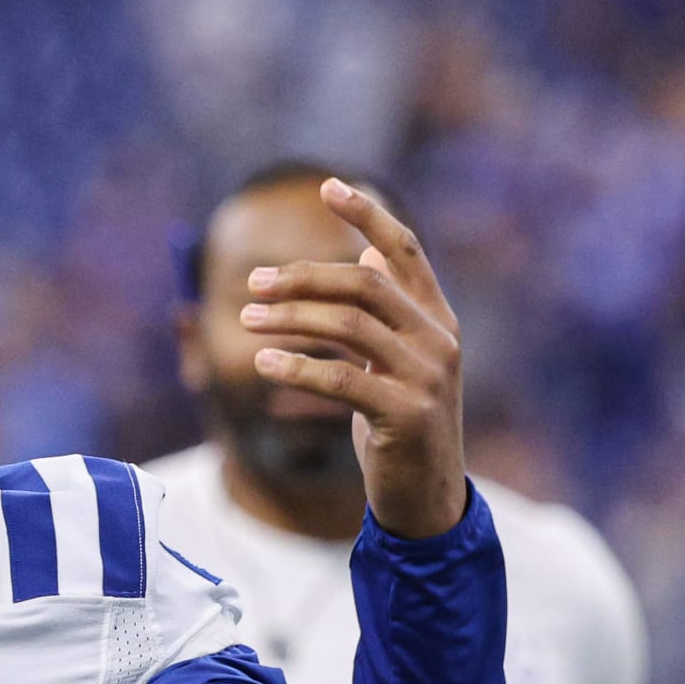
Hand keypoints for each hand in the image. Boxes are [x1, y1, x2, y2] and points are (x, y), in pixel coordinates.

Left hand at [243, 178, 465, 538]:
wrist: (426, 497)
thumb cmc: (400, 424)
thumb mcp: (393, 361)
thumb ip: (384, 311)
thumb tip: (367, 250)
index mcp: (437, 320)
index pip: (406, 250)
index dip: (368, 213)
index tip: (328, 185)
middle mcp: (439, 340)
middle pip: (364, 282)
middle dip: (302, 277)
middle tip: (252, 283)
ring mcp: (427, 376)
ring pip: (349, 324)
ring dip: (289, 318)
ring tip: (245, 321)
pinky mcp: (406, 414)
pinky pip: (341, 379)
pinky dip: (296, 367)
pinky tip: (263, 364)